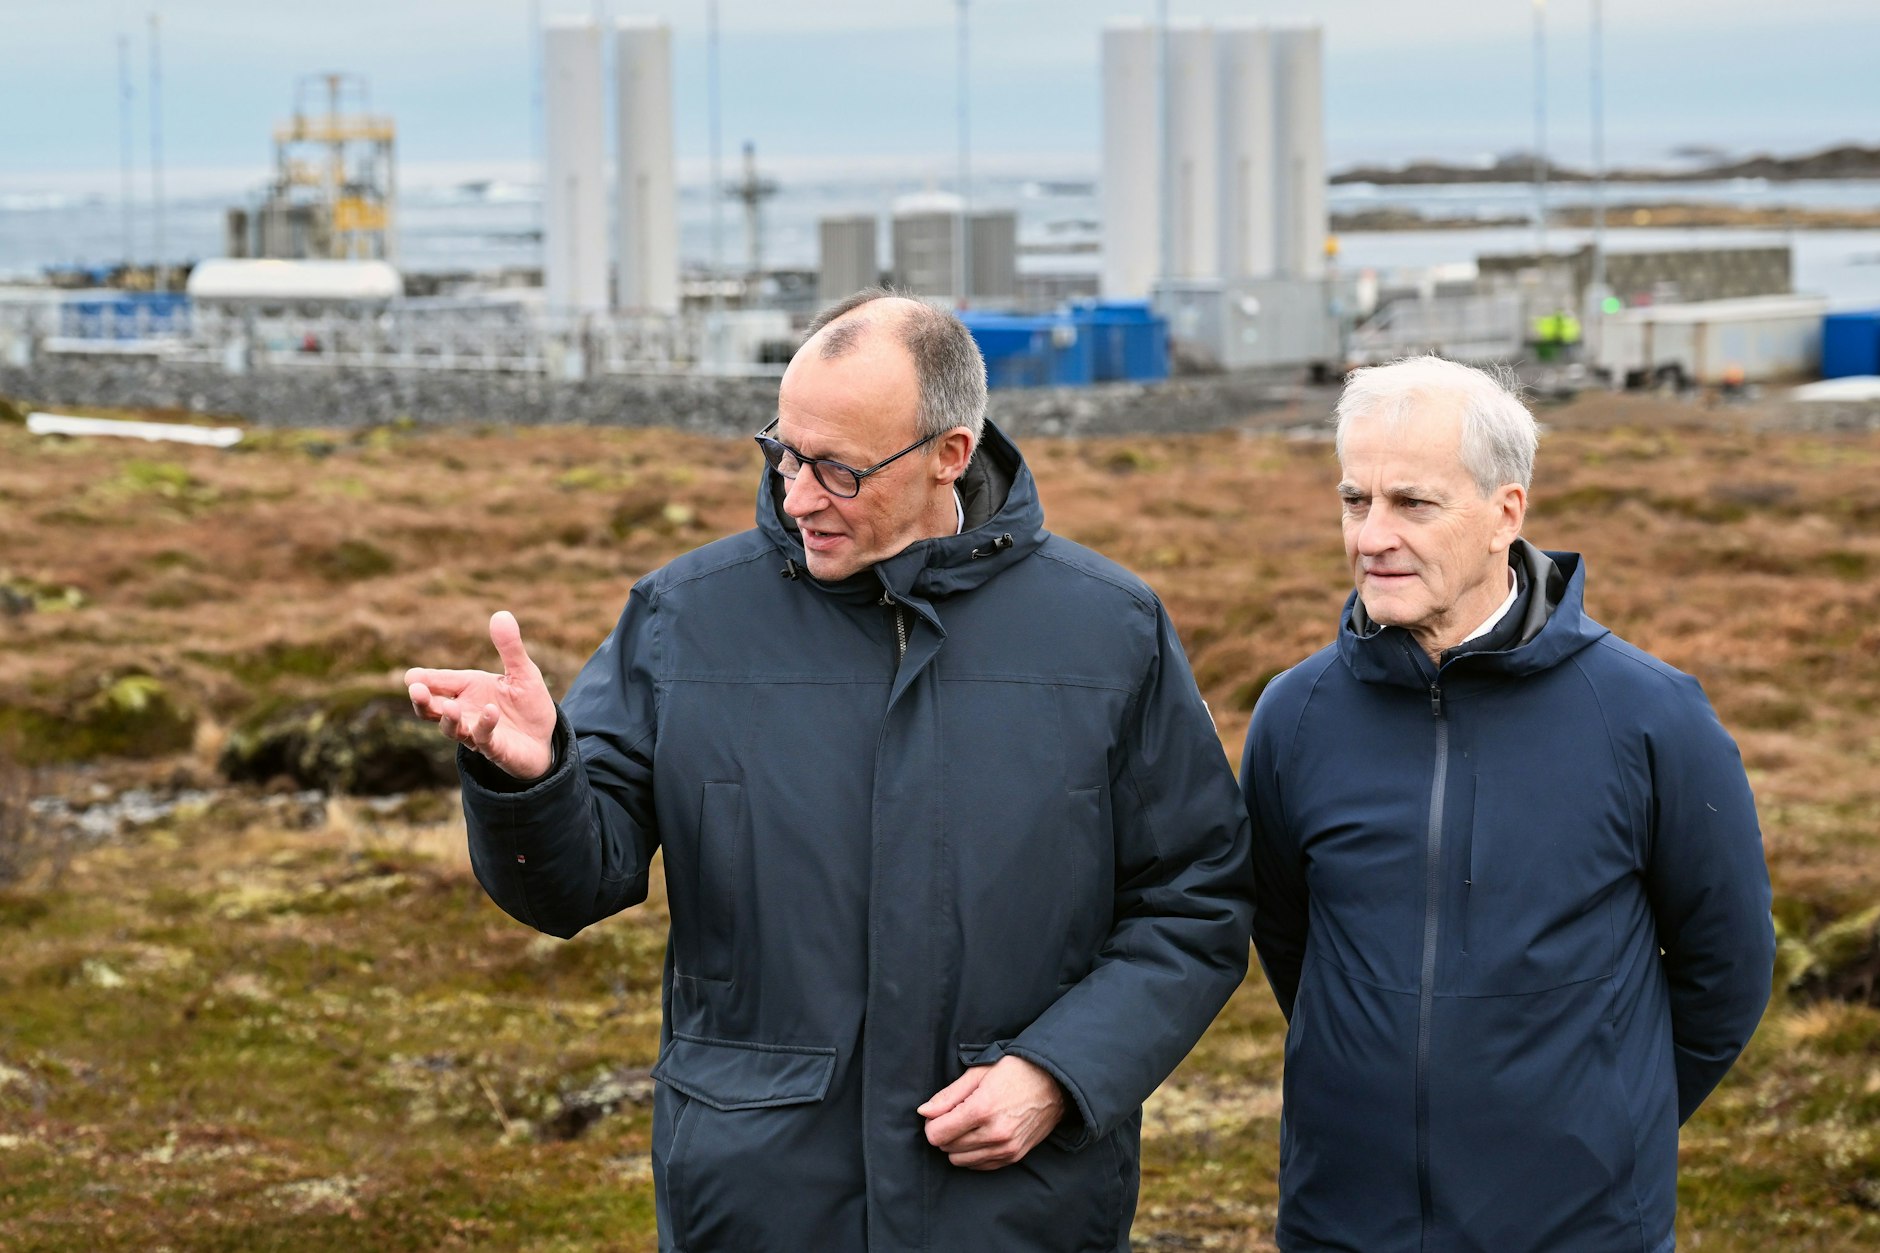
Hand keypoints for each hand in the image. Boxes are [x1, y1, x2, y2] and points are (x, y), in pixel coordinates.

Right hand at [405, 611, 557, 780]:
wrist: (545, 738)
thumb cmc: (527, 704)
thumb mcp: (522, 672)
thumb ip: (510, 647)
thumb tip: (501, 614)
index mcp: (467, 689)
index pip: (439, 683)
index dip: (424, 680)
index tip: (411, 676)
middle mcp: (465, 712)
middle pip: (432, 709)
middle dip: (422, 701)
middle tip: (415, 690)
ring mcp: (476, 732)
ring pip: (452, 728)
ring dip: (449, 718)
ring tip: (450, 707)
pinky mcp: (495, 749)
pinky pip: (484, 738)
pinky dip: (485, 725)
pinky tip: (490, 711)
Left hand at [917, 1055, 1065, 1169]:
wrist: (1055, 1084)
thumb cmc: (1015, 1072)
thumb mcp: (979, 1073)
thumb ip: (948, 1096)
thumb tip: (924, 1112)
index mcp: (982, 1109)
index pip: (937, 1134)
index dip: (932, 1123)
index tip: (940, 1112)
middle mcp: (994, 1134)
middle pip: (947, 1148)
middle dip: (944, 1132)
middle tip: (956, 1115)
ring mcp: (1006, 1148)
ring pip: (960, 1161)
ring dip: (958, 1145)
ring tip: (969, 1125)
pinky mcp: (1014, 1156)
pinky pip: (979, 1166)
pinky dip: (973, 1154)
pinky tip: (980, 1135)